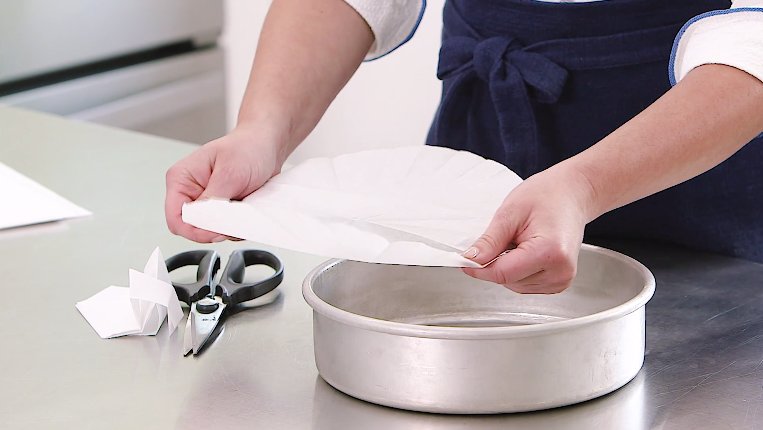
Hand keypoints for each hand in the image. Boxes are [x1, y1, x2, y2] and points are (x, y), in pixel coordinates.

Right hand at [165, 125, 283, 241]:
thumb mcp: (230, 172)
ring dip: (229, 227)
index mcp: (181, 179)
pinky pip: (225, 228)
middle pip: (192, 228)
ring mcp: (206, 202)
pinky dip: (237, 225)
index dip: (195, 231)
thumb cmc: (247, 147)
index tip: (217, 232)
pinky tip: (247, 210)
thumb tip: (207, 222)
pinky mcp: (221, 208)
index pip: (175, 218)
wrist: (266, 144)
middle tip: (235, 220)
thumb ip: (214, 200)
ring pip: (210, 231)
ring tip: (244, 209)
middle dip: (214, 230)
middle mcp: (190, 192)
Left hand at [461, 166, 593, 293]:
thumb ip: (490, 241)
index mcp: (550, 252)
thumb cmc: (548, 196)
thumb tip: (470, 260)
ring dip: (506, 267)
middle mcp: (560, 271)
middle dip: (494, 264)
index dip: (478, 268)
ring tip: (519, 241)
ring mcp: (561, 280)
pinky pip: (524, 284)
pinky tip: (525, 251)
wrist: (572, 195)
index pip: (502, 273)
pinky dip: (516, 271)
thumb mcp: (510, 213)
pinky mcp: (558, 283)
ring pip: (514, 285)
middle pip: (508, 280)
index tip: (463, 260)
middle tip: (502, 237)